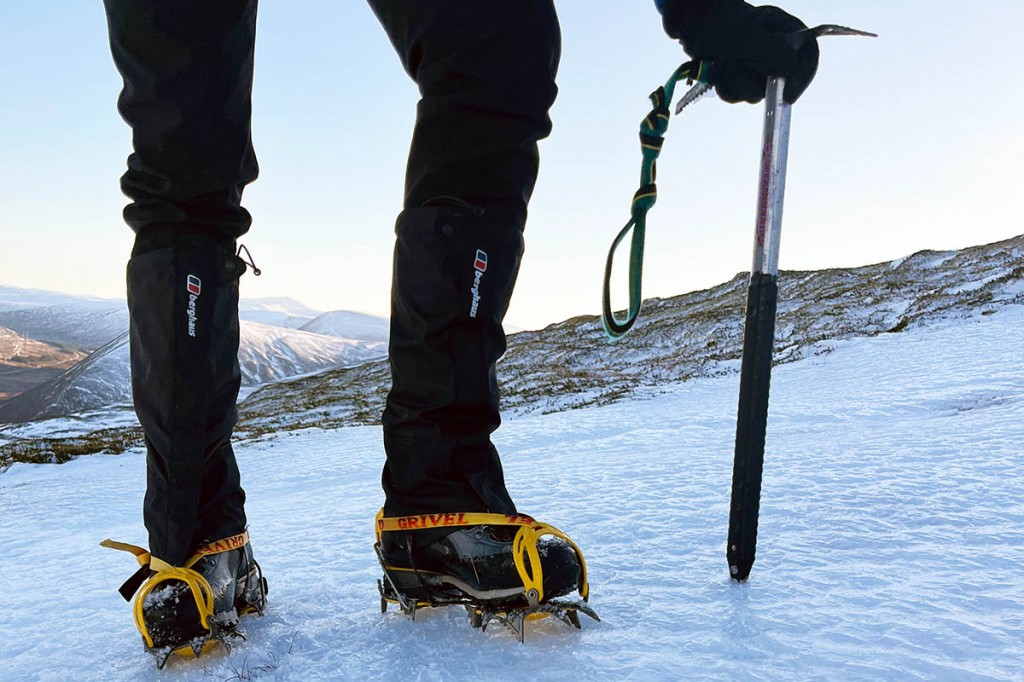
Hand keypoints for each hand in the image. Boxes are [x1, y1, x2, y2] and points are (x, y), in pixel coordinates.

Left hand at [664, 0, 818, 102]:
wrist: (689, 24)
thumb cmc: (718, 22)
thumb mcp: (747, 36)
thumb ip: (772, 53)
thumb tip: (790, 69)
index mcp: (784, 31)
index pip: (808, 56)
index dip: (802, 77)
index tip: (787, 96)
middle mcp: (774, 48)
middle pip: (779, 81)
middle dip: (752, 81)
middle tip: (733, 63)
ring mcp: (756, 63)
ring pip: (756, 92)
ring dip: (735, 82)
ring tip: (721, 63)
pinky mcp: (739, 75)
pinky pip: (739, 94)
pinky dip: (726, 87)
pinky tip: (716, 72)